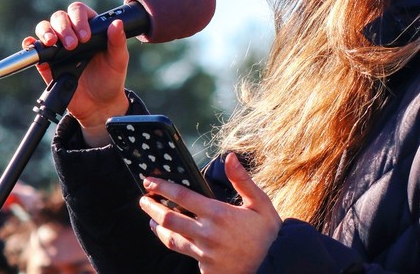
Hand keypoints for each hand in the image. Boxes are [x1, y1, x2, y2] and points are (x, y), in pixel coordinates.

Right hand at [26, 1, 129, 145]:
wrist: (98, 105)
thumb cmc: (110, 79)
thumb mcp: (118, 60)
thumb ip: (117, 42)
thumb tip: (117, 24)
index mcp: (90, 29)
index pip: (80, 12)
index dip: (79, 19)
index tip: (85, 36)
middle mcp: (72, 34)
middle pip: (60, 17)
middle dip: (63, 27)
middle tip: (73, 45)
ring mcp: (58, 47)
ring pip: (45, 28)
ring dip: (46, 32)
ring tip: (53, 43)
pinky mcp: (46, 62)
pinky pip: (34, 49)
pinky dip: (30, 44)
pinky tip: (32, 44)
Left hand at [140, 153, 281, 273]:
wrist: (276, 268)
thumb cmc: (269, 234)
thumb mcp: (260, 203)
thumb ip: (242, 180)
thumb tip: (230, 157)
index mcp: (219, 213)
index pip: (182, 197)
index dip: (163, 187)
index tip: (150, 180)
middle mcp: (208, 234)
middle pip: (168, 219)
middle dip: (152, 207)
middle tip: (143, 199)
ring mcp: (205, 254)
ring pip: (171, 240)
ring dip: (158, 228)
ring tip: (153, 220)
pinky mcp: (206, 270)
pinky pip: (187, 256)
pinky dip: (179, 245)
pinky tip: (176, 239)